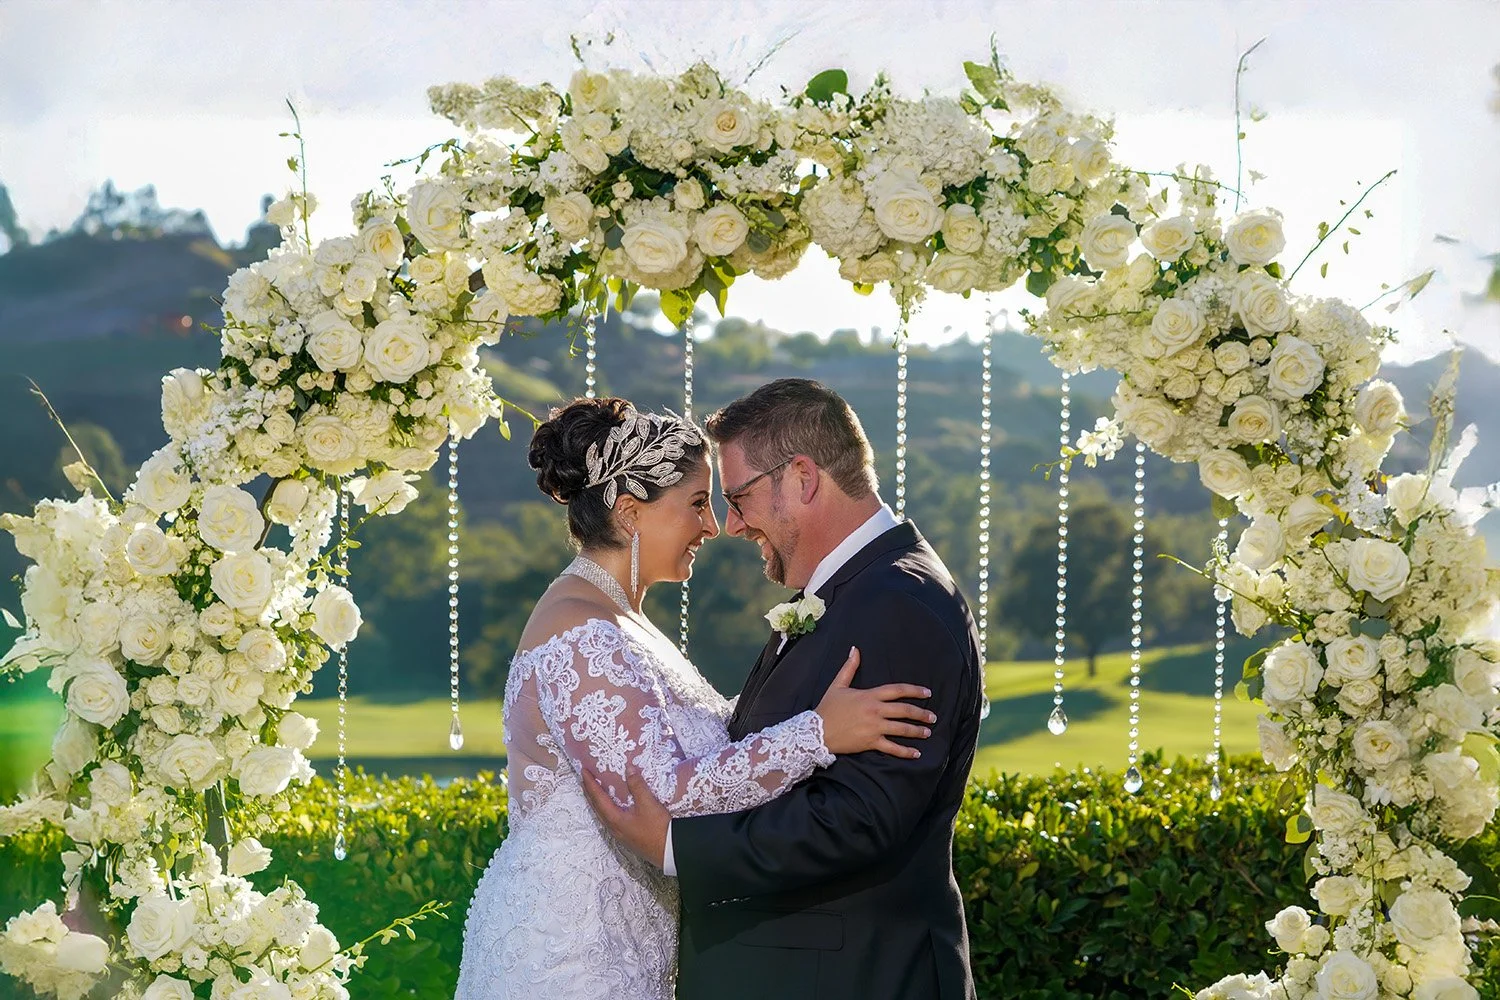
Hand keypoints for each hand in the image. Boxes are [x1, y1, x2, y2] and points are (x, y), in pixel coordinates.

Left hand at [580, 765, 669, 869]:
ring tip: (594, 793)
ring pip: (602, 815)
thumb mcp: (648, 804)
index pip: (598, 798)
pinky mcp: (627, 838)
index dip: (590, 783)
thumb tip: (628, 769)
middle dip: (589, 793)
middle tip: (584, 781)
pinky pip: (610, 821)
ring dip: (596, 802)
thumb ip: (637, 786)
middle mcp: (614, 828)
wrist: (670, 851)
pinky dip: (606, 810)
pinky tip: (611, 809)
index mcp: (615, 819)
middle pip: (596, 808)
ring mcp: (620, 835)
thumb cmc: (658, 829)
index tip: (584, 771)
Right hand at [814, 646, 936, 758]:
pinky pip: (891, 748)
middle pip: (904, 710)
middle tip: (933, 716)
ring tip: (928, 732)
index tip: (927, 693)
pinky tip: (916, 753)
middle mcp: (875, 711)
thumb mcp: (837, 684)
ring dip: (917, 731)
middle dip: (921, 713)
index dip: (914, 691)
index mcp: (869, 695)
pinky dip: (905, 751)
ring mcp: (874, 727)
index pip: (897, 690)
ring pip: (901, 729)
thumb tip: (855, 649)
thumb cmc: (827, 708)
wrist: (815, 731)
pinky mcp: (870, 743)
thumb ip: (849, 667)